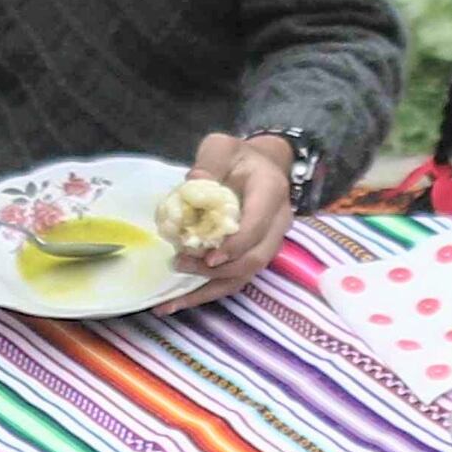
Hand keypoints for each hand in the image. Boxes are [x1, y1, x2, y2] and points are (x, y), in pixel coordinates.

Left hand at [165, 133, 296, 305]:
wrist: (260, 168)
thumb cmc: (238, 158)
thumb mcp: (222, 146)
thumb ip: (210, 161)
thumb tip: (193, 184)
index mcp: (271, 193)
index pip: (258, 226)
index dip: (235, 245)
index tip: (208, 256)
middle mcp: (277, 224)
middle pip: (255, 259)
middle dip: (218, 269)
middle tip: (181, 264)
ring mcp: (268, 244)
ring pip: (246, 276)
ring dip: (210, 287)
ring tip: (174, 297)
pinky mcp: (254, 256)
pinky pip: (235, 281)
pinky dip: (206, 294)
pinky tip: (176, 305)